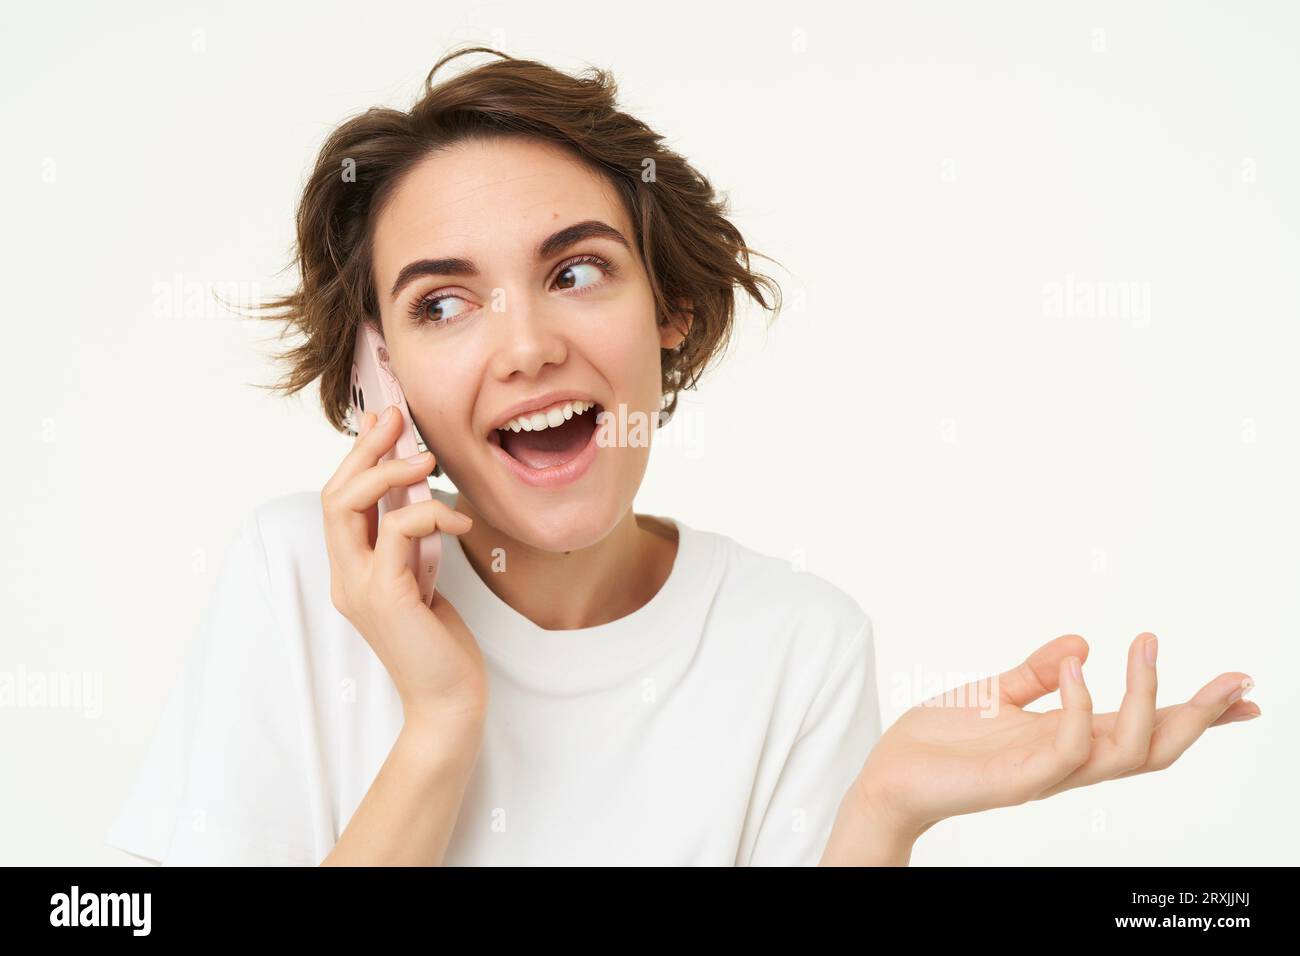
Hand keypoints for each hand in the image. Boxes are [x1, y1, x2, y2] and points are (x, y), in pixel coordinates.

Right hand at [321, 403, 487, 725]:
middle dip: (364, 450)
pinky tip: (461, 520)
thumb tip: (412, 495)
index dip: (357, 456)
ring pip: (347, 506)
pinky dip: (429, 514)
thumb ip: (410, 543)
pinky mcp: (386, 596)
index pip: (339, 502)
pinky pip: (398, 532)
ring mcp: (358, 587)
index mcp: (351, 572)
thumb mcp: (423, 578)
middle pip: (333, 495)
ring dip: (388, 472)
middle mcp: (345, 577)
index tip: (381, 420)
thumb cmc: (441, 643)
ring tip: (427, 461)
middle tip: (397, 420)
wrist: (449, 700)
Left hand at [852, 633, 1258, 838]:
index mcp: (1069, 740)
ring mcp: (1049, 773)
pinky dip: (1081, 705)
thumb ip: (1038, 671)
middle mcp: (1070, 761)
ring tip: (1145, 642)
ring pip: (1129, 750)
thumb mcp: (996, 694)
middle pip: (1159, 747)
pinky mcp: (1020, 779)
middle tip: (1236, 679)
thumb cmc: (941, 742)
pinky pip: (1069, 747)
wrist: (889, 775)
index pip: (1145, 728)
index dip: (1196, 712)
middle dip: (1202, 716)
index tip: (1243, 690)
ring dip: (1147, 695)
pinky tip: (1077, 667)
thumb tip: (1083, 642)